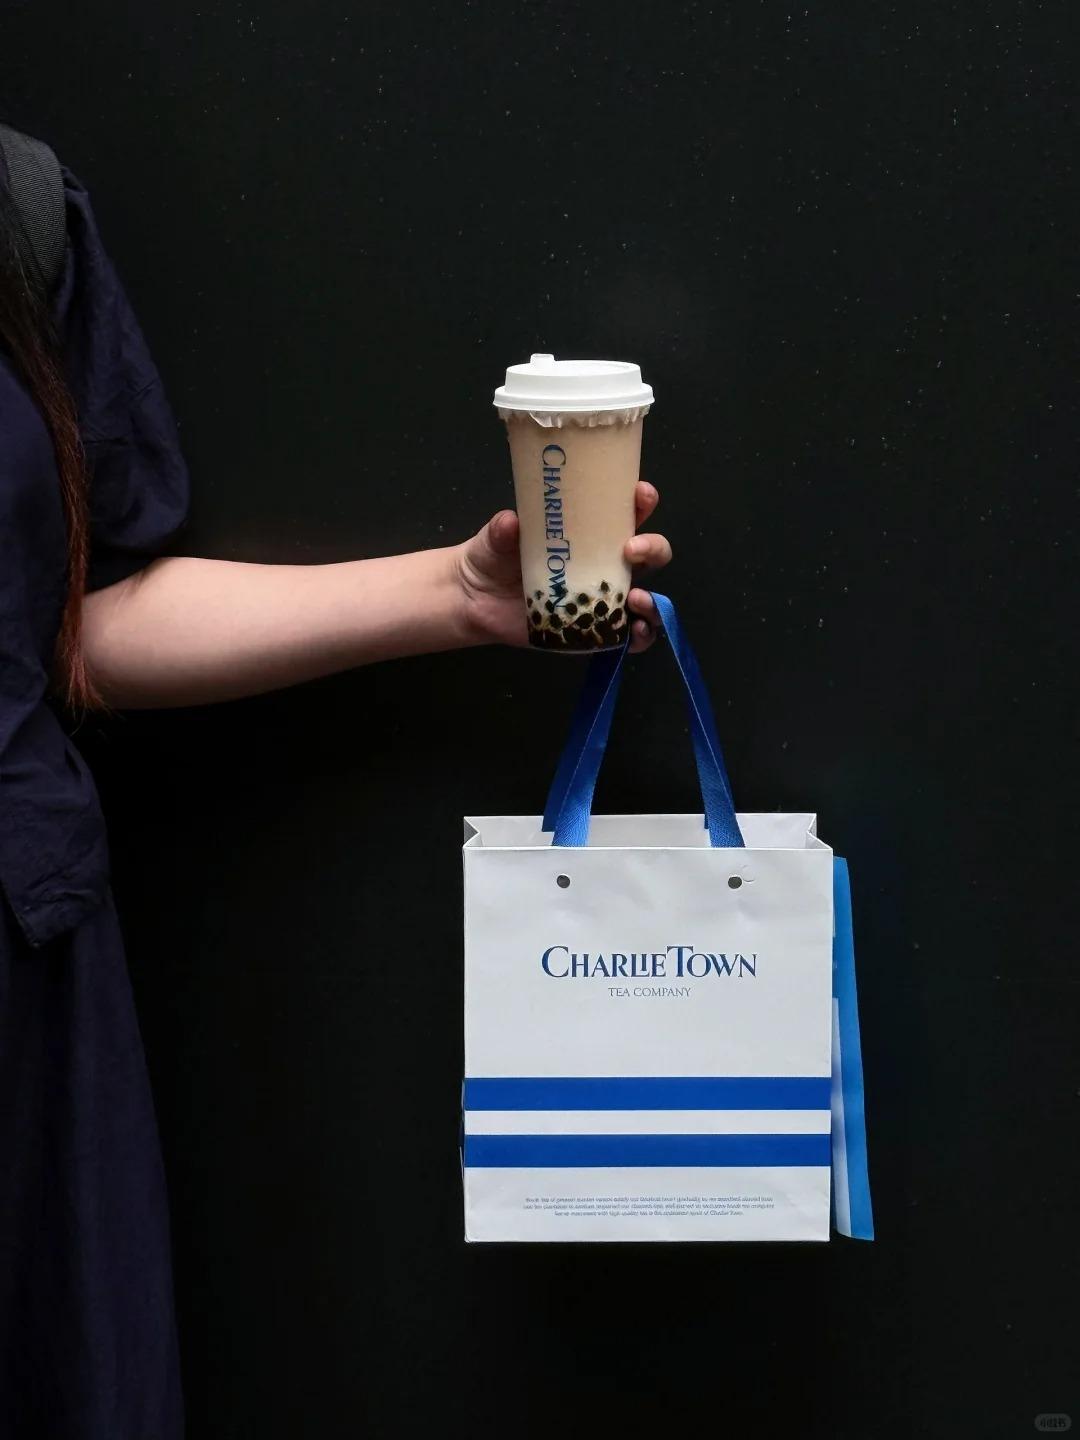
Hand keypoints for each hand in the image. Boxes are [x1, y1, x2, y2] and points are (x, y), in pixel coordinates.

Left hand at [454, 481, 671, 651]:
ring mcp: (602, 599)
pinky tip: (634, 632)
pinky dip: (640, 636)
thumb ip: (503, 530)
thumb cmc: (494, 558)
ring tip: (636, 599)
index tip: (640, 496)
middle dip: (652, 548)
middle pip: (648, 554)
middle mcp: (604, 564)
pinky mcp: (593, 629)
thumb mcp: (495, 538)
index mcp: (590, 533)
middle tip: (631, 550)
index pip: (626, 512)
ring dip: (652, 600)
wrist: (476, 600)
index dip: (641, 501)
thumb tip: (511, 522)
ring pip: (645, 598)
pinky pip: (627, 636)